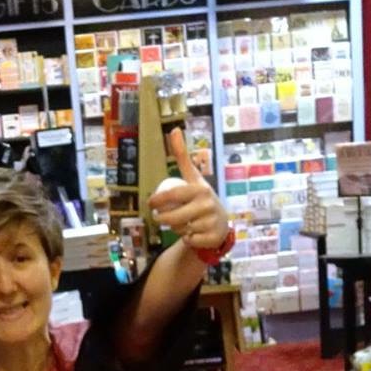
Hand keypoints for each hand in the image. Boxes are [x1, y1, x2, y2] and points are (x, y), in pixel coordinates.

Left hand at [148, 130, 228, 251]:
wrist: (220, 223)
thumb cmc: (201, 198)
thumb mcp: (193, 178)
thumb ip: (182, 156)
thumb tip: (174, 129)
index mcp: (200, 188)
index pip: (172, 195)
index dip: (157, 200)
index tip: (150, 203)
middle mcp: (207, 204)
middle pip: (173, 217)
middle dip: (162, 220)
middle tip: (159, 218)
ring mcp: (211, 221)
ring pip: (180, 230)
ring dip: (176, 230)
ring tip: (180, 225)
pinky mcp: (212, 238)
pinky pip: (189, 241)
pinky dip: (187, 240)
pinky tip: (193, 235)